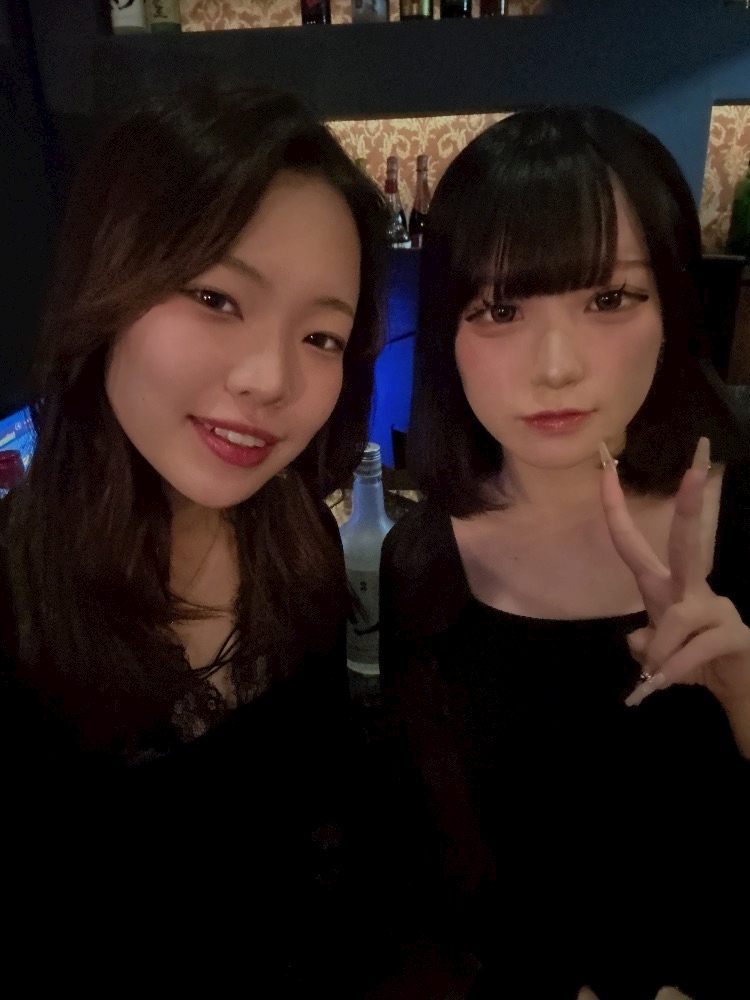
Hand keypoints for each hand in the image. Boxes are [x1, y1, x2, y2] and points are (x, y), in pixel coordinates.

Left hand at [599, 438, 749, 712]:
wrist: (735, 690)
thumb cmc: (692, 663)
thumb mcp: (655, 654)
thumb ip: (643, 642)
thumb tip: (639, 639)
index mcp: (665, 585)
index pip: (633, 544)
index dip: (616, 511)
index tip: (605, 471)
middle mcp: (692, 588)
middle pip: (686, 541)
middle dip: (690, 505)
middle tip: (696, 465)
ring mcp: (718, 608)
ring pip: (678, 617)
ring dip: (659, 652)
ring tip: (653, 676)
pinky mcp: (734, 633)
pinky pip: (693, 649)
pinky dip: (672, 671)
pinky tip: (664, 682)